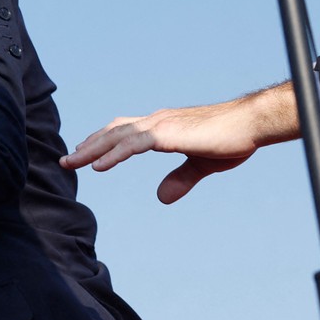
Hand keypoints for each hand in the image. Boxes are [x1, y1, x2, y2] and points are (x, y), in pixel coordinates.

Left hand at [60, 85, 296, 203]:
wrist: (252, 124)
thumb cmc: (231, 139)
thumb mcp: (201, 165)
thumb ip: (180, 179)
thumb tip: (161, 198)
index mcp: (163, 127)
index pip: (124, 131)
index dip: (103, 141)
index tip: (85, 153)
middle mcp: (157, 122)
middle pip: (113, 132)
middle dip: (88, 146)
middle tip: (66, 160)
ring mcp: (161, 125)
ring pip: (117, 136)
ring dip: (91, 150)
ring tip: (71, 163)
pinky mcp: (168, 133)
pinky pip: (134, 144)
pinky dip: (113, 154)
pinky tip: (98, 166)